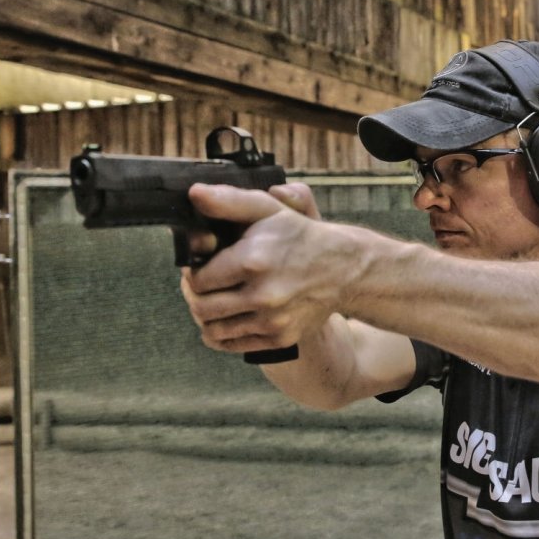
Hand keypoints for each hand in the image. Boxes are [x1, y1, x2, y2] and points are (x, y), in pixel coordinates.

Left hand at [179, 182, 343, 355]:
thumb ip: (228, 201)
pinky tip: (227, 317)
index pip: (197, 279)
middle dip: (196, 295)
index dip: (194, 272)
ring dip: (206, 316)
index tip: (202, 265)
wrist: (344, 269)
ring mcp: (272, 321)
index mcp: (253, 261)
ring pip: (213, 330)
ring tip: (214, 299)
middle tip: (204, 283)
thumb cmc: (300, 236)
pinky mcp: (279, 339)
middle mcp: (262, 295)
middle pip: (201, 307)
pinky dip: (221, 334)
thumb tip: (194, 193)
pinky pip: (232, 344)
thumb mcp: (268, 209)